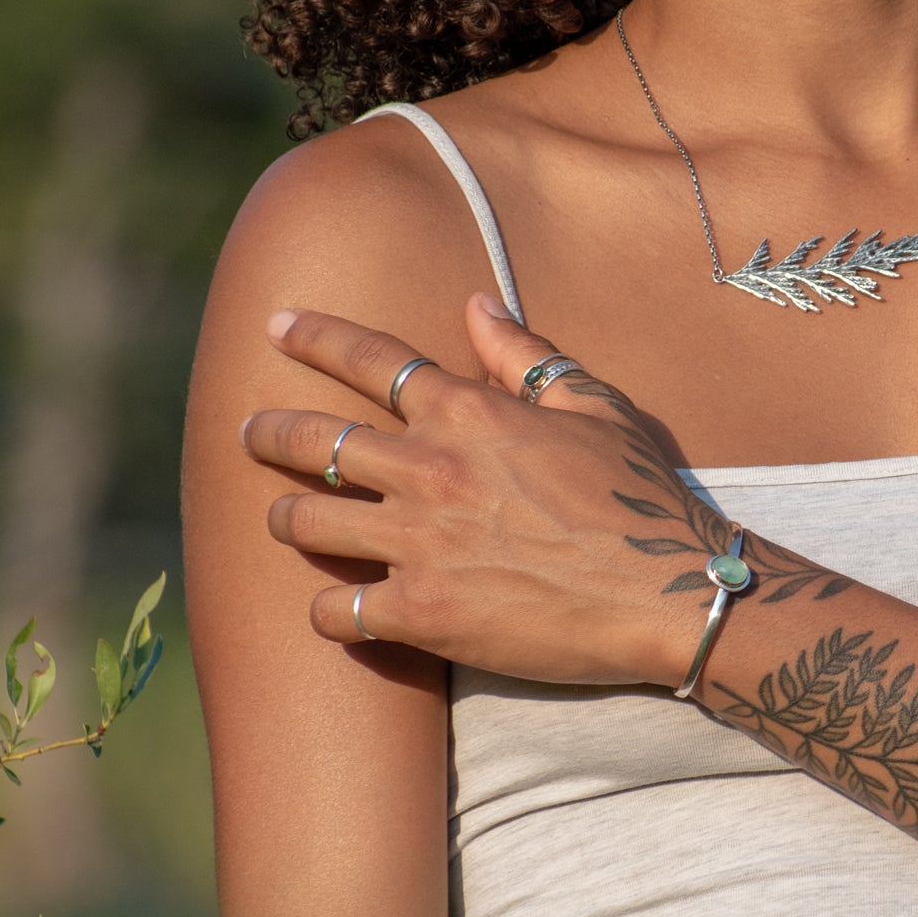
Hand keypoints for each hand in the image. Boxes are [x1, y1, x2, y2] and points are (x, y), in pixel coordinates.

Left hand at [242, 295, 745, 688]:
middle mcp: (429, 470)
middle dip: (268, 433)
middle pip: (313, 440)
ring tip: (282, 519)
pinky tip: (333, 611)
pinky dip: (325, 611)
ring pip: (305, 521)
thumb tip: (476, 304)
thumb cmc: (639, 496)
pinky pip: (335, 610)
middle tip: (249, 432)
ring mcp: (418, 543)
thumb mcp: (594, 406)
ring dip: (285, 518)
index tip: (274, 326)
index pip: (369, 360)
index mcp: (468, 414)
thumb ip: (524, 356)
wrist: (668, 590)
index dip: (313, 338)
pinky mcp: (421, 612)